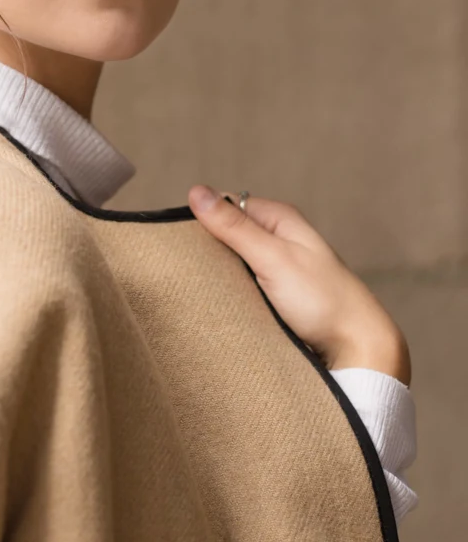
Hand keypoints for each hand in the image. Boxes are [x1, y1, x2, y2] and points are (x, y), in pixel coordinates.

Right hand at [187, 185, 410, 385]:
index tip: (183, 243)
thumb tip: (196, 191)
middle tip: (191, 272)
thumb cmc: (322, 300)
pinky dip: (231, 296)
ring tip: (204, 291)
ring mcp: (277, 270)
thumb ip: (234, 226)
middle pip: (228, 237)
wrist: (357, 349)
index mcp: (280, 219)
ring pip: (233, 266)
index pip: (226, 207)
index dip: (203, 222)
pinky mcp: (276, 298)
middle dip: (209, 253)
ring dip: (219, 278)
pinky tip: (222, 307)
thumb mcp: (272, 258)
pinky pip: (242, 290)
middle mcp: (279, 240)